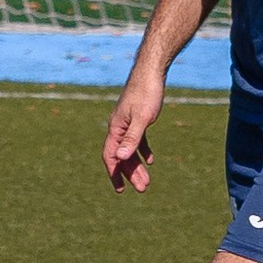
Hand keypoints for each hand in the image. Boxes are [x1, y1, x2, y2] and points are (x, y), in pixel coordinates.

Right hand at [103, 69, 165, 192]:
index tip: (121, 189)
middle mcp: (118, 128)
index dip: (115, 173)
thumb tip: (121, 158)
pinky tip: (150, 160)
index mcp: (115, 129)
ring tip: (146, 180)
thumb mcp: (142, 119)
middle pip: (122, 156)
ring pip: (129, 150)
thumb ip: (131, 139)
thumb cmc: (146, 93)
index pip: (111, 156)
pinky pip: (137, 140)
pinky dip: (142, 151)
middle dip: (130, 174)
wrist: (150, 72)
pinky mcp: (137, 119)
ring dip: (137, 165)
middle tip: (143, 189)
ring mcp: (127, 123)